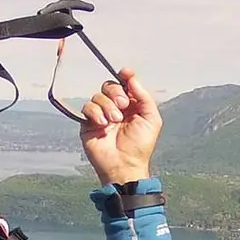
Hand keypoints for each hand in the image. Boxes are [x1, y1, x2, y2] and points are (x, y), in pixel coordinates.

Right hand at [80, 68, 161, 185]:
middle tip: (123, 106)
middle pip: (110, 85)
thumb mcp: (151, 119)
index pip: (125, 84)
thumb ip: (144, 96)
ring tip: (114, 121)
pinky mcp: (88, 123)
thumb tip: (131, 77)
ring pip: (98, 96)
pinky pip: (87, 107)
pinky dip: (95, 112)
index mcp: (131, 105)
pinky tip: (103, 124)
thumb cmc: (140, 146)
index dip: (125, 76)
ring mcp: (101, 115)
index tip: (125, 73)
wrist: (124, 165)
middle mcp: (116, 108)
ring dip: (107, 106)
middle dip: (116, 92)